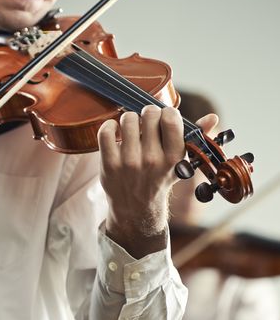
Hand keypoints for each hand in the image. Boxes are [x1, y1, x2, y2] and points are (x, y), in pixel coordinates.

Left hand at [97, 106, 188, 257]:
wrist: (136, 207)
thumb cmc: (159, 178)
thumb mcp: (180, 162)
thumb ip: (195, 138)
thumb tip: (213, 117)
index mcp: (174, 157)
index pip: (171, 118)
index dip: (166, 112)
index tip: (163, 118)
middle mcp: (153, 159)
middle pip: (149, 114)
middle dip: (147, 114)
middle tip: (145, 123)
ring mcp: (130, 162)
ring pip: (127, 119)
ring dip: (128, 119)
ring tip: (131, 129)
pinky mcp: (110, 164)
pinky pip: (106, 132)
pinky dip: (109, 127)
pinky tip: (115, 133)